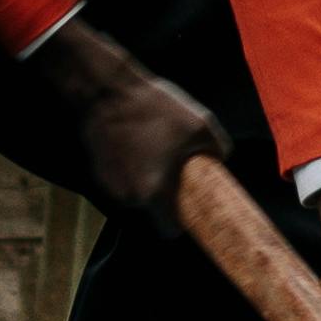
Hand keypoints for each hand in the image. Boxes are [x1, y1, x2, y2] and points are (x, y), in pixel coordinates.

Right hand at [30, 13, 222, 219]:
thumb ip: (218, 150)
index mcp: (155, 192)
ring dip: (144, 179)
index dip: (180, 221)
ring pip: (135, 193)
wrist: (108, 90)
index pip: (169, 230)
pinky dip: (127, 168)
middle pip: (153, 208)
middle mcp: (129, 196)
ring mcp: (110, 184)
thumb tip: (222, 160)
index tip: (186, 208)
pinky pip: (120, 178)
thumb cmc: (154, 109)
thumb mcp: (200, 125)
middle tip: (171, 165)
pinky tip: (133, 144)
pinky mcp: (97, 170)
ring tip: (151, 149)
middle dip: (163, 192)